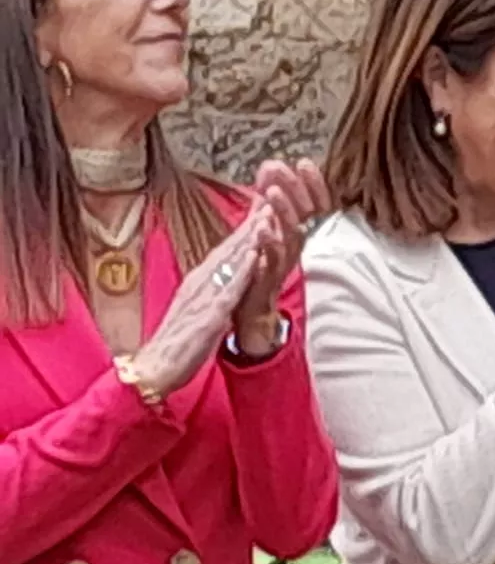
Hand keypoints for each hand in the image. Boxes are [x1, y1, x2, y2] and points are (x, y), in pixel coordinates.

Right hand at [127, 217, 264, 396]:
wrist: (153, 369)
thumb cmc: (178, 342)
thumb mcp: (201, 309)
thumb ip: (214, 291)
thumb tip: (230, 276)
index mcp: (201, 281)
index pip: (229, 248)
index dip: (248, 226)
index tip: (266, 203)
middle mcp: (201, 282)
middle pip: (232, 247)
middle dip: (253, 221)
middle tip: (272, 195)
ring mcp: (203, 297)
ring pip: (231, 261)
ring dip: (250, 237)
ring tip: (269, 213)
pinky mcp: (208, 315)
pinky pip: (228, 290)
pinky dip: (243, 272)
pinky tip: (256, 256)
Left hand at [233, 158, 330, 356]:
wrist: (248, 313)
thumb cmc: (257, 269)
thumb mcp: (262, 227)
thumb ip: (266, 199)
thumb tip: (269, 164)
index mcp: (293, 233)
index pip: (311, 204)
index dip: (311, 184)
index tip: (304, 162)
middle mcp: (294, 247)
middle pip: (305, 216)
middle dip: (296, 190)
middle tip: (284, 169)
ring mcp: (283, 264)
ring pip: (291, 236)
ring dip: (284, 214)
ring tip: (272, 193)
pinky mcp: (268, 281)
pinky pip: (272, 262)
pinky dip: (269, 244)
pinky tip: (261, 228)